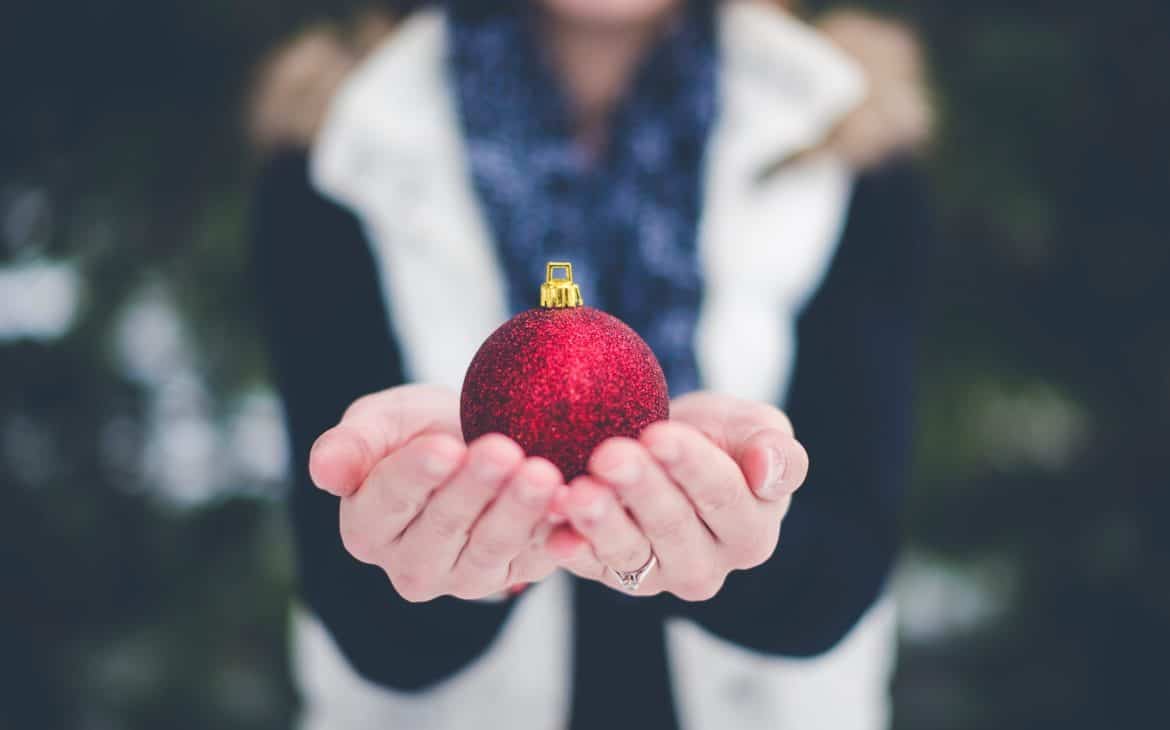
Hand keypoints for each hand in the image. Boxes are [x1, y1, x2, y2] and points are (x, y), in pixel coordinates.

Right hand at [309, 384, 564, 601]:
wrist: (475, 441)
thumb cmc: (419, 430)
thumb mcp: (381, 422)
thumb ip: (352, 444)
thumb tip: (323, 470)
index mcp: (367, 526)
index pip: (388, 501)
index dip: (416, 475)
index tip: (443, 446)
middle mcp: (411, 565)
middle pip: (444, 527)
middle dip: (475, 488)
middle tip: (504, 451)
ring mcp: (465, 577)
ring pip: (492, 547)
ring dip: (519, 511)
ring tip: (542, 473)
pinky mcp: (515, 574)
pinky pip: (538, 558)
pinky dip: (557, 535)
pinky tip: (573, 509)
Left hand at [546, 392, 808, 600]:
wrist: (667, 448)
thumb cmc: (720, 438)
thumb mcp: (757, 430)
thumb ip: (777, 452)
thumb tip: (768, 469)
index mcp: (751, 533)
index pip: (723, 496)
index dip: (691, 465)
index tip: (659, 434)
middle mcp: (707, 565)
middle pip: (672, 527)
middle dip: (640, 488)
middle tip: (610, 455)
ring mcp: (655, 575)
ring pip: (628, 552)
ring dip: (601, 522)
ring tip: (578, 493)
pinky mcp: (609, 574)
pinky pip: (588, 565)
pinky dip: (569, 548)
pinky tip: (552, 531)